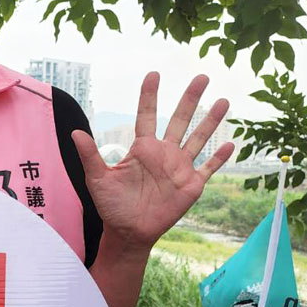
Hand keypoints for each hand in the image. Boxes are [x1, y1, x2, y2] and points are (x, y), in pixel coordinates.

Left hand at [72, 72, 233, 252]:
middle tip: (202, 76)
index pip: (147, 115)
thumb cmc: (111, 205)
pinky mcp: (191, 185)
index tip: (154, 74)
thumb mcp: (97, 178)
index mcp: (142, 148)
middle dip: (190, 99)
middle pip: (179, 120)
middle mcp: (163, 153)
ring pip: (198, 138)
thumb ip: (90, 155)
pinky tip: (231, 143)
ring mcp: (179, 168)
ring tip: (223, 101)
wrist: (128, 231)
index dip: (150, 95)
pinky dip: (219, 157)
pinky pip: (208, 168)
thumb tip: (75, 132)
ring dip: (211, 121)